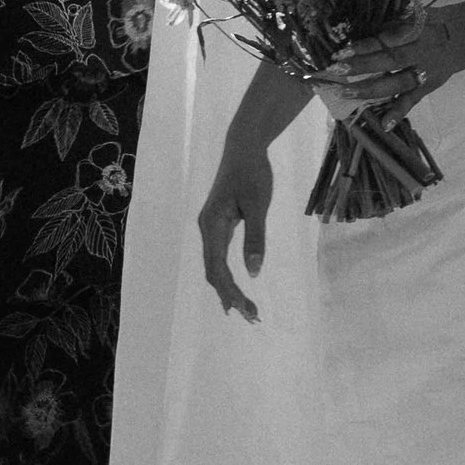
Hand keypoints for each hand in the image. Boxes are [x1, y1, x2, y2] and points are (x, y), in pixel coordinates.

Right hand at [197, 131, 272, 317]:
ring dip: (227, 288)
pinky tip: (232, 288)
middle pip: (213, 271)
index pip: (218, 269)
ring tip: (243, 310)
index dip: (232, 292)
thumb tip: (254, 272)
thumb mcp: (258, 206)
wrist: (243, 147)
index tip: (248, 310)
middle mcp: (206, 229)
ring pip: (214, 265)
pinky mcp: (217, 224)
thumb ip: (255, 238)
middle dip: (230, 295)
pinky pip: (217, 256)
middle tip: (252, 317)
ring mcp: (210, 227)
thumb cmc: (253, 173)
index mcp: (212, 225)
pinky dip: (225, 275)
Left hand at [315, 2, 464, 118]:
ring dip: (371, 90)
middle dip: (361, 67)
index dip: (364, 46)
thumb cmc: (437, 21)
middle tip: (337, 70)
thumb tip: (364, 37)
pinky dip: (398, 113)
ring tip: (347, 93)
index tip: (341, 52)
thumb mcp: (418, 15)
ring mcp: (425, 72)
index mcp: (417, 32)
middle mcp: (420, 53)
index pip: (386, 40)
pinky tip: (383, 125)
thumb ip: (394, 26)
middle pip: (388, 61)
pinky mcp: (429, 86)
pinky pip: (412, 100)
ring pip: (396, 83)